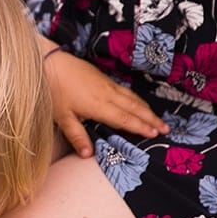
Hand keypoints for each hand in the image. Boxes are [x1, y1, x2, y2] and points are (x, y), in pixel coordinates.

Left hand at [45, 49, 167, 157]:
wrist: (49, 62)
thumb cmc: (54, 91)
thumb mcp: (62, 117)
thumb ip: (77, 136)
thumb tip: (88, 155)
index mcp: (99, 106)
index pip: (125, 118)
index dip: (141, 126)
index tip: (156, 133)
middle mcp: (107, 94)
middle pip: (134, 107)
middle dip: (151, 118)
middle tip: (167, 128)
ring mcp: (107, 84)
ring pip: (132, 97)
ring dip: (146, 108)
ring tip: (158, 118)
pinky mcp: (103, 77)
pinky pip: (126, 90)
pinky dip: (137, 98)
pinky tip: (138, 102)